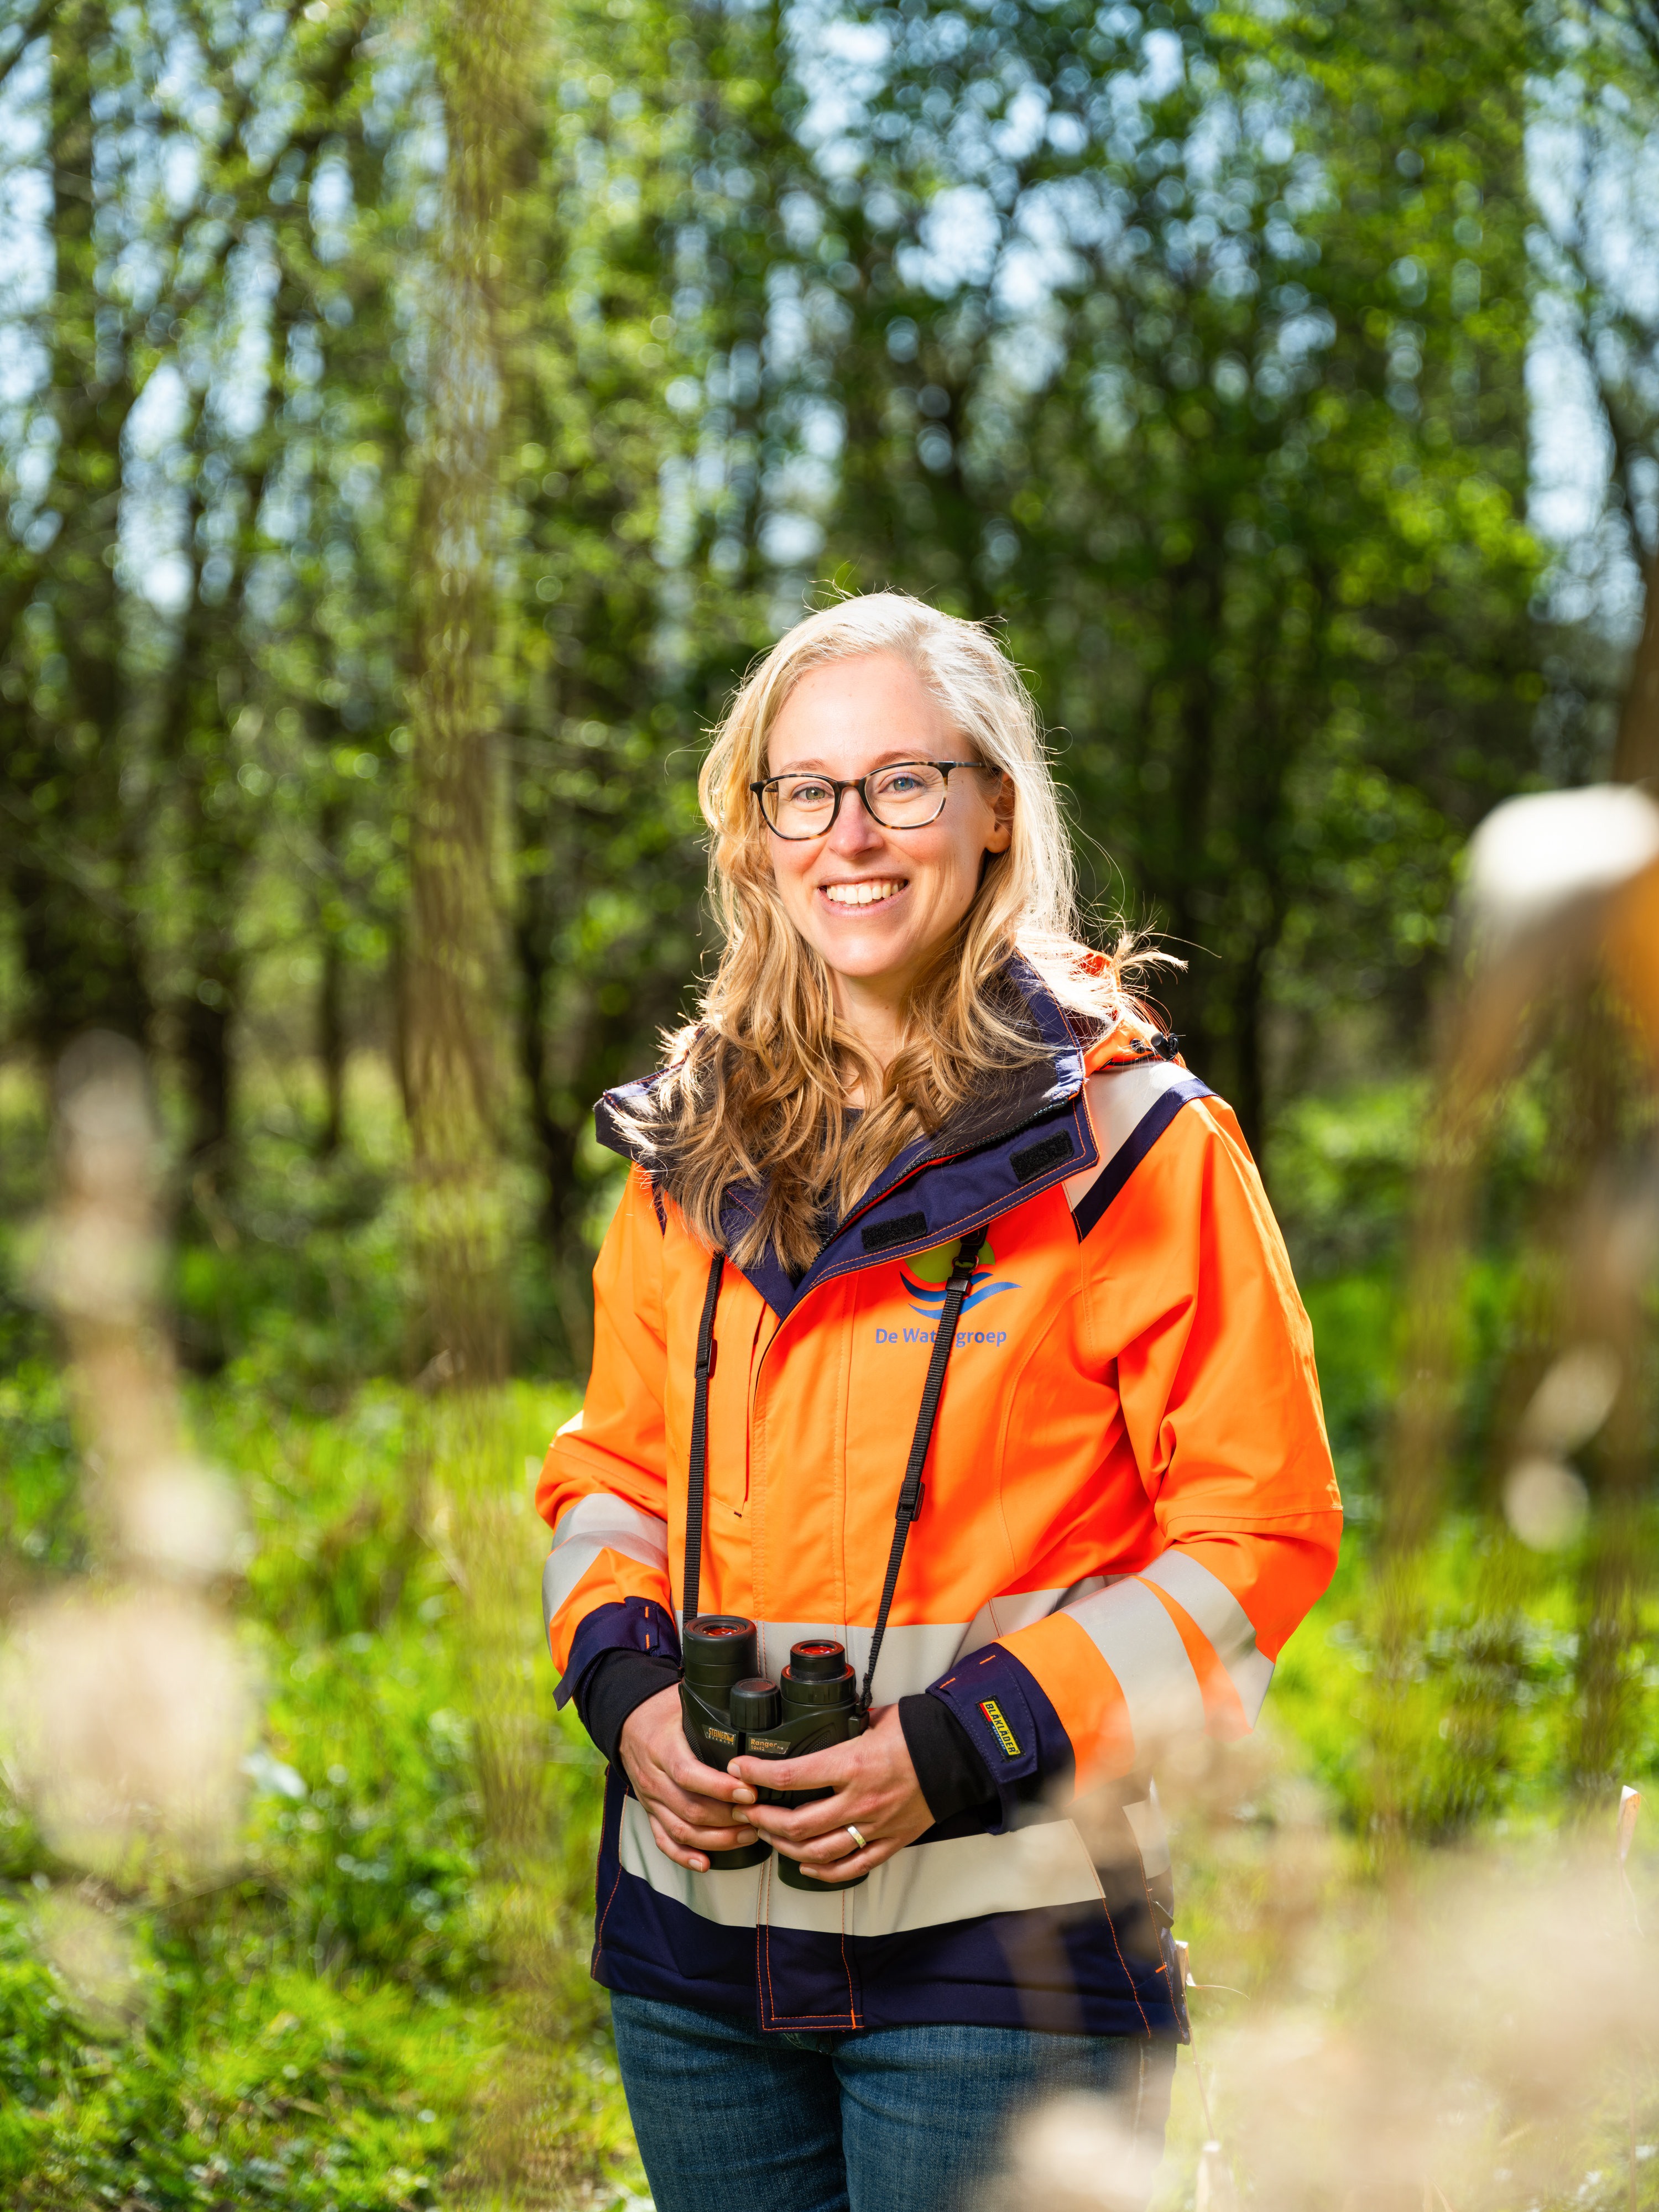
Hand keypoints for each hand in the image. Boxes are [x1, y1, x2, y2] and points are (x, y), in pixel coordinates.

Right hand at [618, 1683, 760, 1872]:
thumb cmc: (664, 1710)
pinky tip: (705, 1863)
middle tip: (759, 1817)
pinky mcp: (649, 1811)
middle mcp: (653, 1777)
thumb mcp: (685, 1702)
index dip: (720, 1787)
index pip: (689, 1773)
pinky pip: (663, 1840)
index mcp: (661, 1747)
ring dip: (716, 1839)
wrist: (628, 1720)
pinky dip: (683, 1856)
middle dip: (727, 1819)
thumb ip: (714, 1712)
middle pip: (689, 1808)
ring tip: (748, 1835)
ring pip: (680, 1830)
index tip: (749, 1792)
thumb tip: (754, 1709)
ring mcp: (650, 1799)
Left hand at [728, 1703, 932, 1881]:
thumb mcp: (873, 1718)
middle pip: (796, 1824)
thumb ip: (842, 1726)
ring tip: (768, 1836)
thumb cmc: (917, 1732)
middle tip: (746, 1811)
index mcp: (851, 1764)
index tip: (738, 1771)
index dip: (756, 1776)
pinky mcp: (889, 1843)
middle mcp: (859, 1801)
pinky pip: (850, 1868)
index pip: (789, 1777)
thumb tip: (816, 1722)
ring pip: (817, 1851)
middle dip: (762, 1820)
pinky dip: (822, 1870)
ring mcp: (874, 1827)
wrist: (959, 1755)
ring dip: (785, 1847)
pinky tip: (805, 1864)